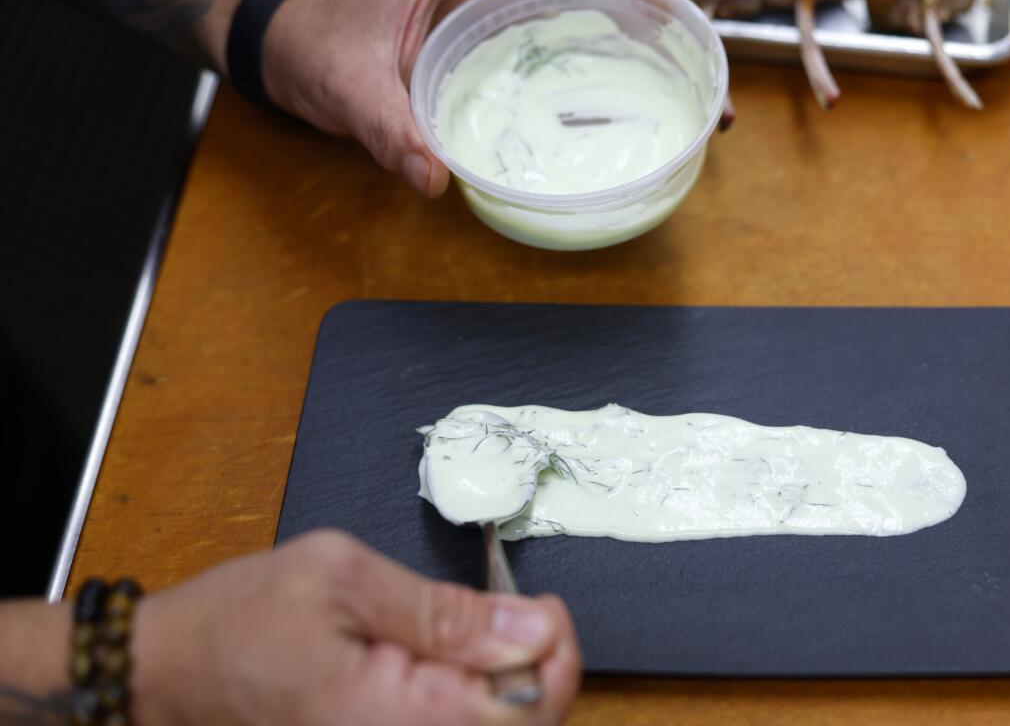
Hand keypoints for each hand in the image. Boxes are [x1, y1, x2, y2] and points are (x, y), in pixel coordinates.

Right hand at [130, 530, 580, 725]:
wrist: (170, 672)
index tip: (544, 608)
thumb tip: (529, 626)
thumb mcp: (345, 580)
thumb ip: (445, 611)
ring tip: (480, 633)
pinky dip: (476, 699)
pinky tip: (458, 665)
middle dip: (539, 668)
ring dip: (510, 685)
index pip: (530, 708)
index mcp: (399, 719)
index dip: (558, 654)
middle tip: (515, 613)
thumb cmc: (241, 623)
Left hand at [260, 0, 669, 196]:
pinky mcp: (497, 48)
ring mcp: (497, 13)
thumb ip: (385, 127)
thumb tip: (434, 177)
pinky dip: (607, 71)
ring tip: (695, 89)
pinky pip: (564, 50)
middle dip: (654, 5)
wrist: (288, 49)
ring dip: (643, 40)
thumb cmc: (315, 45)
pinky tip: (639, 110)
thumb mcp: (346, 84)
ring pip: (587, 10)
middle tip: (701, 56)